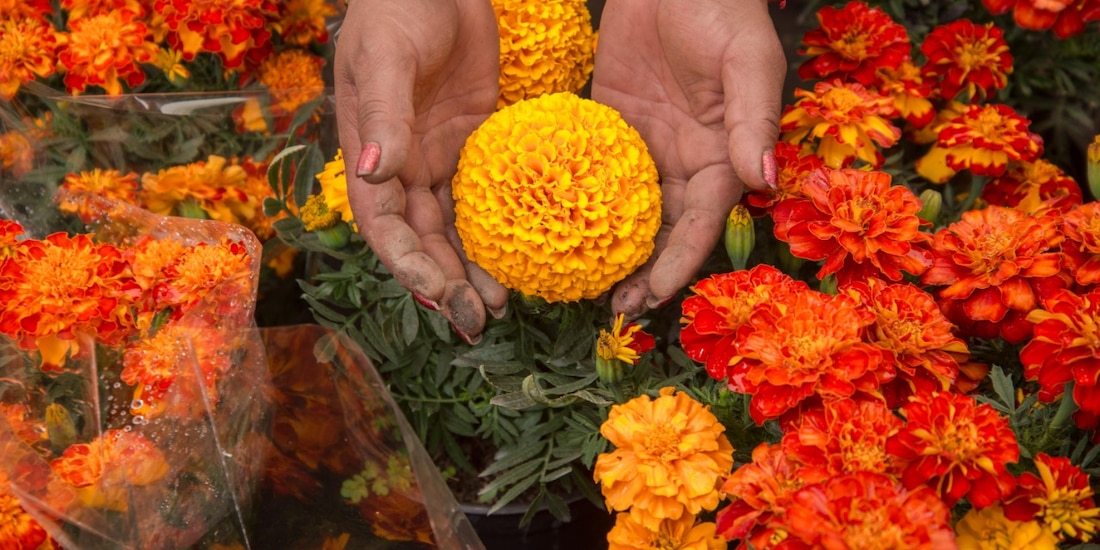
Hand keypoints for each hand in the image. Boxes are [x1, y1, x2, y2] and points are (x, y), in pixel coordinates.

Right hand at [334, 0, 507, 343]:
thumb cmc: (398, 8)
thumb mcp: (387, 59)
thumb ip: (384, 114)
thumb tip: (374, 170)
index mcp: (371, 152)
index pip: (385, 223)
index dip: (407, 262)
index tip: (437, 291)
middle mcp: (404, 166)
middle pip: (422, 239)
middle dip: (444, 282)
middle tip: (476, 319)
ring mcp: (441, 158)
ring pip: (456, 228)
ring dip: (472, 268)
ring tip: (500, 303)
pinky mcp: (477, 144)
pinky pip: (489, 197)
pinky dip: (501, 229)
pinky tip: (525, 255)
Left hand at [592, 0, 785, 319]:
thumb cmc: (723, 10)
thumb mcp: (747, 62)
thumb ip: (752, 121)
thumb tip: (762, 180)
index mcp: (720, 158)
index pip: (699, 224)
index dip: (679, 263)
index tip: (654, 295)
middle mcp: (681, 163)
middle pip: (661, 231)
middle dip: (641, 272)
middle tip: (613, 307)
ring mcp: (642, 149)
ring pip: (623, 212)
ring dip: (604, 249)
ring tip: (576, 283)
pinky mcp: (606, 128)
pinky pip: (587, 172)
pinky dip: (571, 201)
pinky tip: (548, 227)